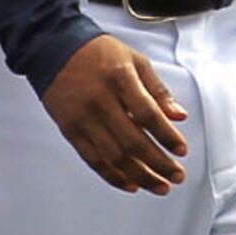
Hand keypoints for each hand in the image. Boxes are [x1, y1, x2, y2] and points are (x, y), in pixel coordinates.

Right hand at [45, 35, 189, 192]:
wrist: (54, 49)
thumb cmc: (97, 52)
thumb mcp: (135, 61)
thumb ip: (158, 90)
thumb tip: (178, 115)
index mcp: (120, 79)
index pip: (148, 115)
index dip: (167, 136)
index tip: (181, 150)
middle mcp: (100, 100)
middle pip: (133, 142)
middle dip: (159, 164)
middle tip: (176, 176)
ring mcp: (83, 118)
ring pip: (114, 156)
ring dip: (140, 176)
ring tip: (159, 185)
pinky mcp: (70, 129)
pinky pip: (93, 159)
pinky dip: (113, 176)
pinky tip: (130, 183)